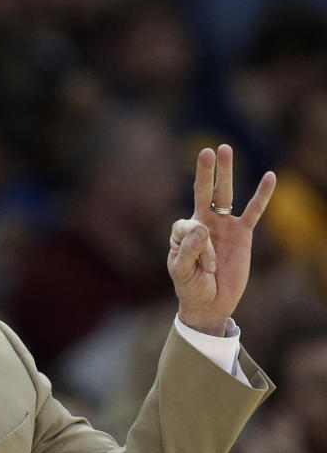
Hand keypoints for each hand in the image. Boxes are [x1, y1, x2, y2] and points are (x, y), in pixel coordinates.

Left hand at [167, 145, 275, 334]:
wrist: (210, 304)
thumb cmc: (191, 288)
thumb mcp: (182, 272)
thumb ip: (188, 251)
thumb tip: (202, 228)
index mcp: (183, 232)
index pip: (187, 225)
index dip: (196, 246)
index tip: (204, 266)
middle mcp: (203, 223)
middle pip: (203, 192)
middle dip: (205, 173)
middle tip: (206, 151)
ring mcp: (223, 226)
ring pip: (225, 195)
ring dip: (226, 174)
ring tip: (225, 149)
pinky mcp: (242, 234)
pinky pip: (253, 211)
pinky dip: (262, 195)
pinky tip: (270, 177)